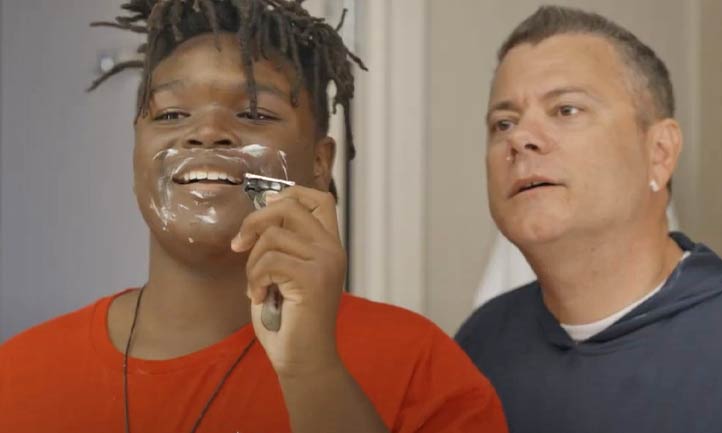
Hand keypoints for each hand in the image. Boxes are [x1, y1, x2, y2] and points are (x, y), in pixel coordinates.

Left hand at [231, 186, 345, 377]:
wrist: (303, 359)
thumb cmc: (289, 319)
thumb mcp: (285, 272)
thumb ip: (281, 245)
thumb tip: (259, 218)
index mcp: (329, 246)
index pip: (320, 199)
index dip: (290, 194)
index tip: (265, 211)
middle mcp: (332, 250)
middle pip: (290, 206)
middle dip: (255, 221)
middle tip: (239, 245)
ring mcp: (325, 263)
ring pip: (273, 237)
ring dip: (252, 262)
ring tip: (257, 286)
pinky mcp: (312, 278)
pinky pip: (269, 261)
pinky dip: (255, 279)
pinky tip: (261, 297)